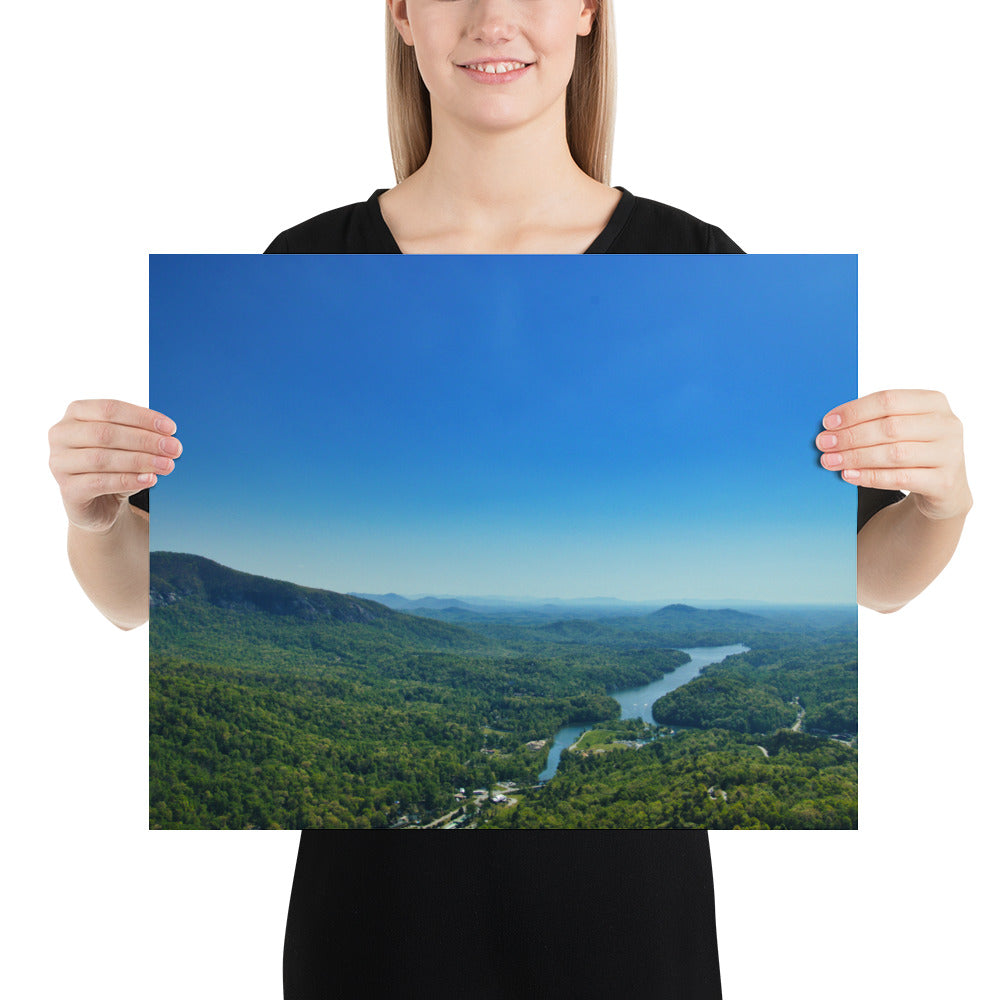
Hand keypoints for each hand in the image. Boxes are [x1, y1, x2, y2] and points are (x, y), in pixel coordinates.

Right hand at [48, 399, 181, 532]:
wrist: (100, 503)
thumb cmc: (114, 466)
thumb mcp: (128, 446)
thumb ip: (142, 436)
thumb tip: (168, 439)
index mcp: (76, 414)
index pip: (110, 409)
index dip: (143, 417)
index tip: (171, 429)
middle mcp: (61, 435)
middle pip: (106, 433)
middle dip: (145, 440)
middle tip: (174, 449)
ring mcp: (59, 463)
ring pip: (102, 458)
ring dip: (140, 461)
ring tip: (167, 465)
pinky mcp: (67, 490)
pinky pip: (99, 483)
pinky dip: (128, 480)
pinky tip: (150, 479)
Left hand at [816, 389, 970, 520]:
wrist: (945, 488)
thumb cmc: (914, 450)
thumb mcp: (903, 428)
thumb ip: (875, 420)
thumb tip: (831, 425)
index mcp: (934, 402)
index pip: (888, 400)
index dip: (855, 411)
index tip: (828, 422)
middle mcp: (947, 425)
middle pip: (889, 427)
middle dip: (850, 436)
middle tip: (824, 443)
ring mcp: (950, 454)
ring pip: (894, 453)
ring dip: (856, 457)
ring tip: (830, 460)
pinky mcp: (944, 482)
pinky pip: (900, 479)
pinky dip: (870, 477)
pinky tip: (848, 475)